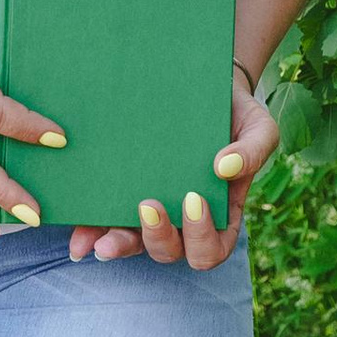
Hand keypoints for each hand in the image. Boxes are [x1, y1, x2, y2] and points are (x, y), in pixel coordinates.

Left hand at [70, 65, 275, 269]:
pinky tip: (78, 233)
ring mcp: (149, 209)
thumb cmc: (235, 113)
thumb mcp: (258, 128)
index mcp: (219, 215)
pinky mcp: (121, 191)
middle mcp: (181, 220)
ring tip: (99, 241)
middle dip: (156, 238)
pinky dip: (90, 229)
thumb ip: (253, 151)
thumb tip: (224, 169)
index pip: (211, 248)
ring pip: (132, 243)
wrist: (201, 85)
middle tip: (147, 206)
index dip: (201, 237)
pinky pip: (104, 219)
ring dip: (116, 245)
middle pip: (168, 251)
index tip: (193, 199)